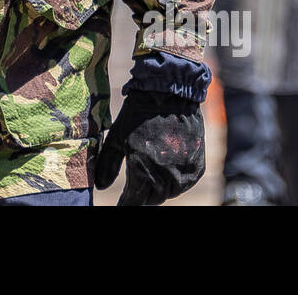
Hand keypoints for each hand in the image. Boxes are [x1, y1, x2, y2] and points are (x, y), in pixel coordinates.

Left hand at [95, 90, 205, 205]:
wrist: (169, 95)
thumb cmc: (137, 115)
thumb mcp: (116, 138)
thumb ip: (108, 165)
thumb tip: (100, 186)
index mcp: (142, 171)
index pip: (133, 201)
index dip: (126, 202)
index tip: (123, 201)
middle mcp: (165, 176)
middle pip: (152, 199)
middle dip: (143, 194)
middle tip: (137, 184)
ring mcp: (183, 173)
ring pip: (169, 193)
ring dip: (160, 188)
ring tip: (152, 173)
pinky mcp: (197, 168)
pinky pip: (184, 183)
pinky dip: (176, 181)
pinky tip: (168, 168)